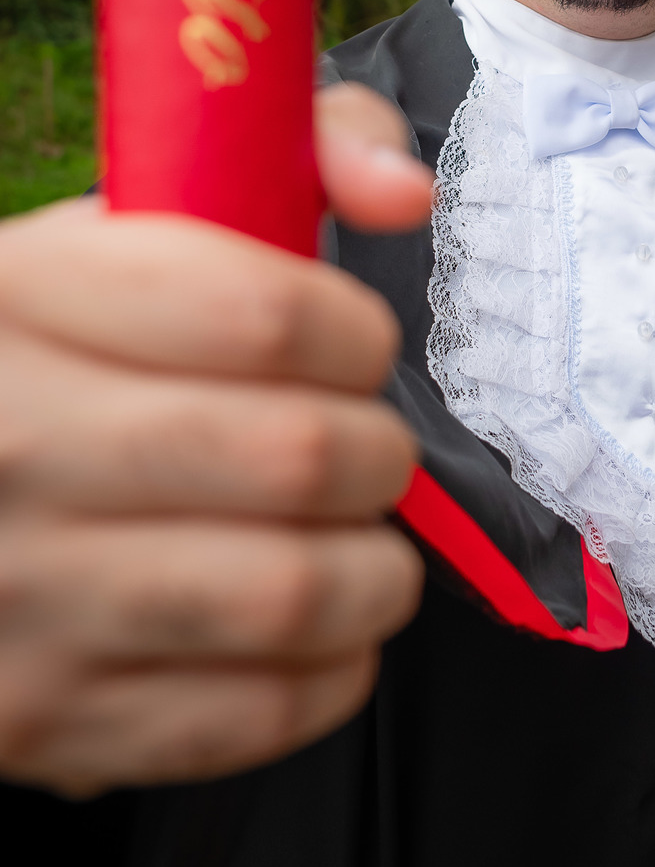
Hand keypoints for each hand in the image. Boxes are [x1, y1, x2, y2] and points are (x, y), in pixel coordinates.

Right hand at [0, 83, 431, 796]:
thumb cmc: (62, 341)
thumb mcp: (136, 215)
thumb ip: (295, 150)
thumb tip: (404, 191)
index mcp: (29, 296)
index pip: (265, 314)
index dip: (356, 333)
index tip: (356, 346)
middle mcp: (11, 444)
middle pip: (296, 456)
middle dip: (380, 453)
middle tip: (367, 449)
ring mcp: (17, 594)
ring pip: (288, 596)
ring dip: (375, 571)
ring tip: (360, 541)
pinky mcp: (39, 717)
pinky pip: (249, 717)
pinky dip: (330, 674)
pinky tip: (320, 629)